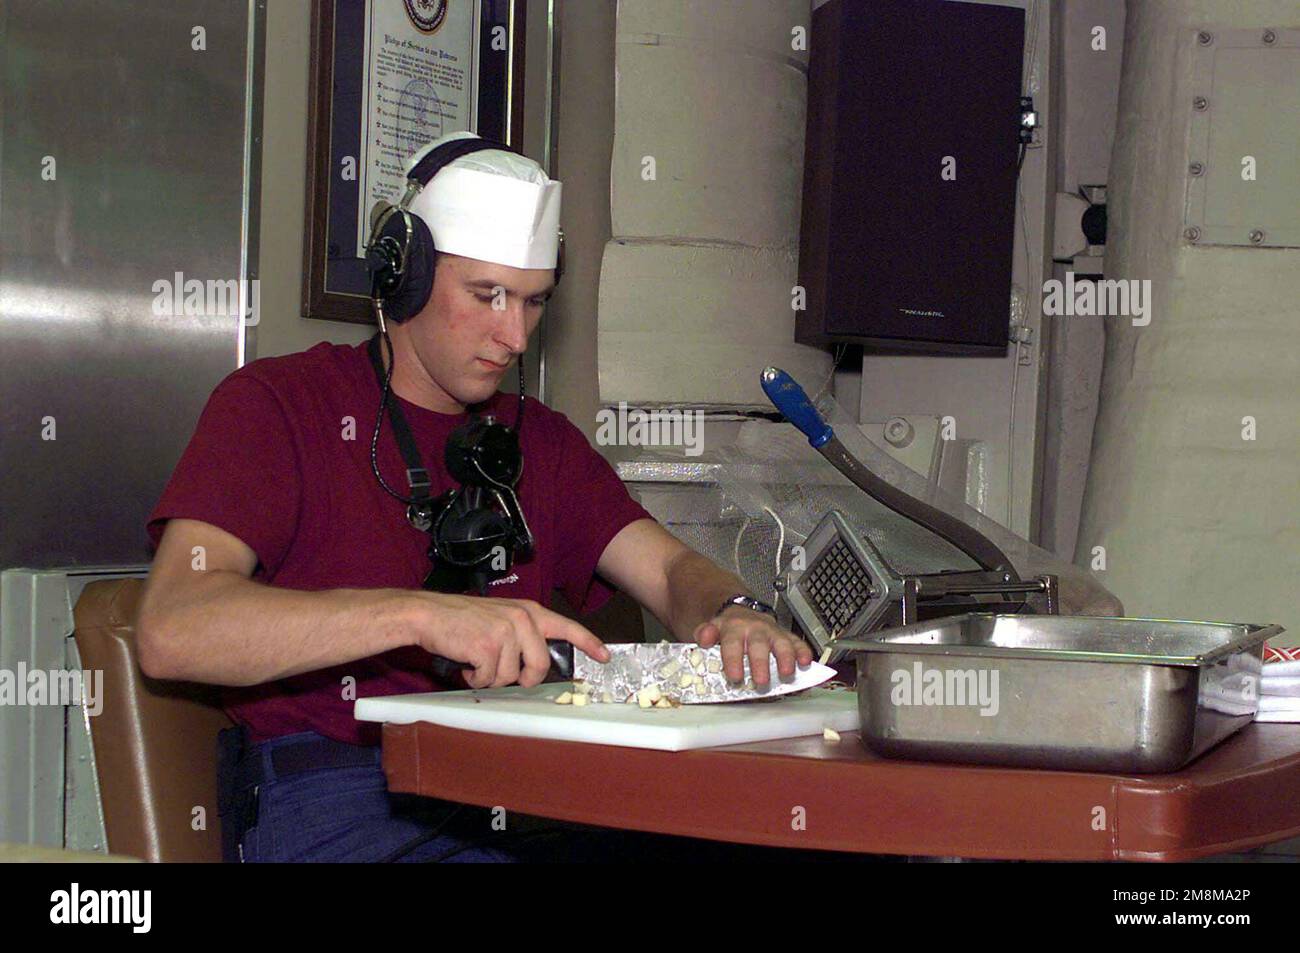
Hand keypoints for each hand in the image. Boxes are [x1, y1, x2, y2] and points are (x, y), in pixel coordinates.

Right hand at [405, 592, 608, 689]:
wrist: (428, 614)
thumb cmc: (462, 620)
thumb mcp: (500, 617)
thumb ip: (523, 634)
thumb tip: (538, 664)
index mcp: (528, 612)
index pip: (567, 627)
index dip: (588, 643)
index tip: (604, 657)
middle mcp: (521, 620)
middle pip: (539, 667)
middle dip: (522, 678)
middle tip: (500, 671)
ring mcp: (505, 633)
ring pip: (511, 677)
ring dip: (491, 677)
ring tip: (476, 659)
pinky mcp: (488, 648)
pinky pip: (490, 680)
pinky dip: (475, 679)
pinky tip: (466, 662)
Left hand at [693, 606, 813, 686]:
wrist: (741, 612)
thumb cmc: (728, 630)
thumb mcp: (711, 629)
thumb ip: (705, 633)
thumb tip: (703, 637)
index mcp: (733, 628)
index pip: (732, 644)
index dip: (733, 660)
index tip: (735, 677)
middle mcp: (755, 629)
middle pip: (758, 645)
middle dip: (760, 663)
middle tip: (761, 681)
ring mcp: (772, 632)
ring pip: (781, 642)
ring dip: (786, 658)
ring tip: (787, 673)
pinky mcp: (786, 636)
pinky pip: (797, 642)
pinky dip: (803, 652)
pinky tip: (806, 662)